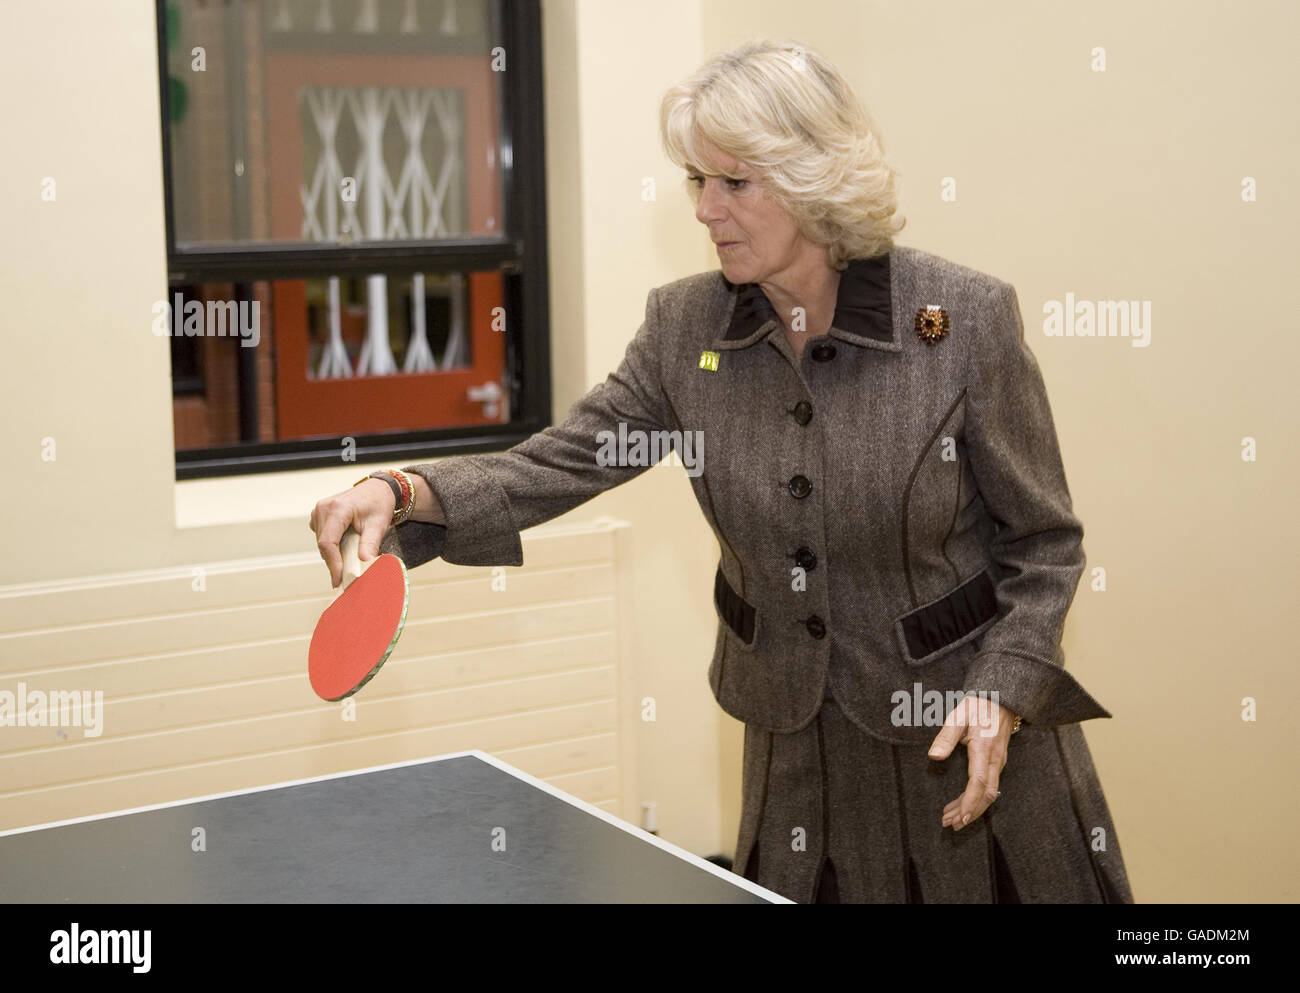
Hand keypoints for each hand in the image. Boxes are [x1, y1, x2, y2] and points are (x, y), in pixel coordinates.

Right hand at [308, 479, 394, 587]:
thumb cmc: (379, 504)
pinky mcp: (319, 514)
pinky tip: (345, 546)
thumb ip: (370, 543)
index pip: (328, 542)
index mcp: (337, 509)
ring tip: (349, 558)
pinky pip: (322, 536)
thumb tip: (365, 562)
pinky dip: (332, 545)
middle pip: (323, 544)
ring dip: (333, 554)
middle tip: (347, 576)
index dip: (332, 564)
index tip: (338, 580)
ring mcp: (319, 510)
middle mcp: (323, 508)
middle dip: (334, 562)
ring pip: (322, 541)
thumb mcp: (378, 524)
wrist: (378, 490)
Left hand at [927, 695, 1015, 831]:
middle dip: (969, 812)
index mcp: (984, 750)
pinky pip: (990, 786)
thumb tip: (934, 756)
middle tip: (950, 824)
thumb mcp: (958, 716)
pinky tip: (964, 804)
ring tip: (953, 819)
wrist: (1001, 698)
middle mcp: (995, 760)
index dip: (970, 803)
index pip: (979, 783)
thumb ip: (946, 737)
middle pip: (986, 795)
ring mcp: (999, 762)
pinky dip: (977, 799)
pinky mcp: (998, 762)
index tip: (960, 817)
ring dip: (972, 808)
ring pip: (989, 794)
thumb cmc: (978, 706)